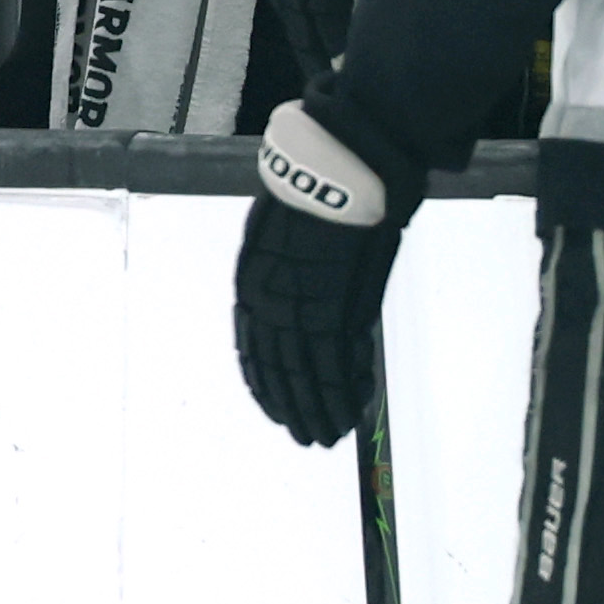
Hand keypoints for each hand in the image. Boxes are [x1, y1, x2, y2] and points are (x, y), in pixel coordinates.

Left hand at [234, 91, 414, 444]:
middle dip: (291, 407)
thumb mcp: (284, 227)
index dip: (264, 381)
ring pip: (306, 377)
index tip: (275, 405)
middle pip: (278, 370)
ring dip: (317, 412)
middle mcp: (270, 302)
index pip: (252, 346)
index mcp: (253, 281)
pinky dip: (344, 395)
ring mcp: (304, 309)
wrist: (340, 166)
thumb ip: (288, 267)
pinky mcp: (338, 311)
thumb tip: (299, 287)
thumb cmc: (318, 186)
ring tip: (325, 437)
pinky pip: (337, 367)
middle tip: (305, 436)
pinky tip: (351, 413)